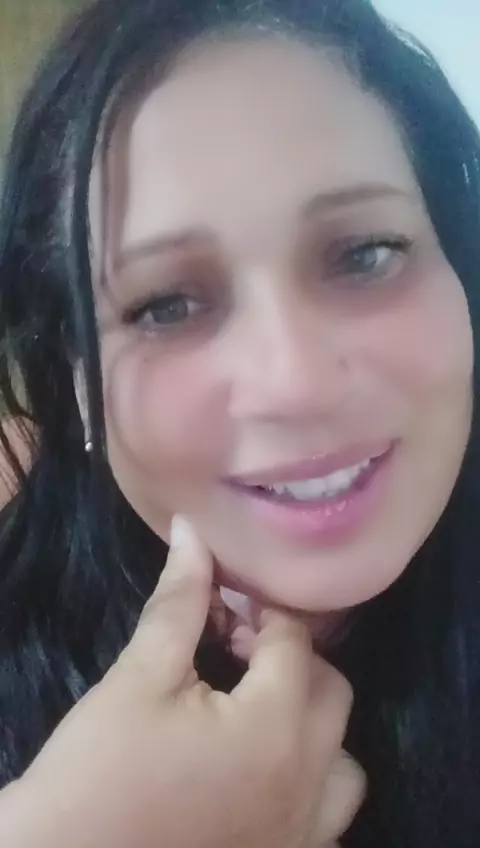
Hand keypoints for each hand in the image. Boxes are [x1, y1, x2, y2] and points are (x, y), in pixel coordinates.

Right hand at [1, 516, 364, 847]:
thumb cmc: (99, 771)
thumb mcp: (139, 678)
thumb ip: (179, 604)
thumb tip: (193, 533)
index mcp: (275, 727)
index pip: (295, 643)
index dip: (264, 613)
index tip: (229, 608)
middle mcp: (307, 781)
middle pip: (332, 693)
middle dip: (291, 661)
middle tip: (236, 653)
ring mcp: (302, 833)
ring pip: (343, 764)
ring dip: (313, 727)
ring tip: (258, 716)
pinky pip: (328, 821)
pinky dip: (311, 786)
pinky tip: (265, 777)